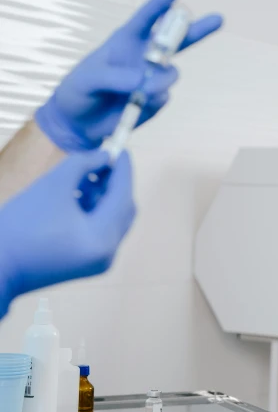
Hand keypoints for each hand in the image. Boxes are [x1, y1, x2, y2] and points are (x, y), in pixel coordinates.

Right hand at [0, 150, 135, 316]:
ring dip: (103, 196)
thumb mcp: (53, 185)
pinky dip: (94, 211)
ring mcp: (98, 262)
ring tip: (85, 176)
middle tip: (102, 161)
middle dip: (114, 183)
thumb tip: (105, 155)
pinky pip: (100, 231)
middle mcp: (107, 254)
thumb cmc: (20, 225)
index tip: (122, 148)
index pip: (123, 197)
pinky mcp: (86, 263)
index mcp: (102, 239)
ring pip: (112, 220)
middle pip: (123, 210)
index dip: (124, 170)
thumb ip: (83, 164)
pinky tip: (78, 195)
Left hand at [35, 0, 222, 151]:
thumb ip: (116, 76)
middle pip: (177, 41)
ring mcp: (152, 79)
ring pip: (171, 74)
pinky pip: (163, 98)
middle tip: (219, 19)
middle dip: (198, 29)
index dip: (159, 5)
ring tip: (140, 93)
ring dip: (160, 81)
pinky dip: (151, 102)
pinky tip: (134, 107)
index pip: (145, 20)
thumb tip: (147, 81)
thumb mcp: (89, 79)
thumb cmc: (79, 91)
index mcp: (126, 42)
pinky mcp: (156, 100)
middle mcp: (144, 57)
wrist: (79, 123)